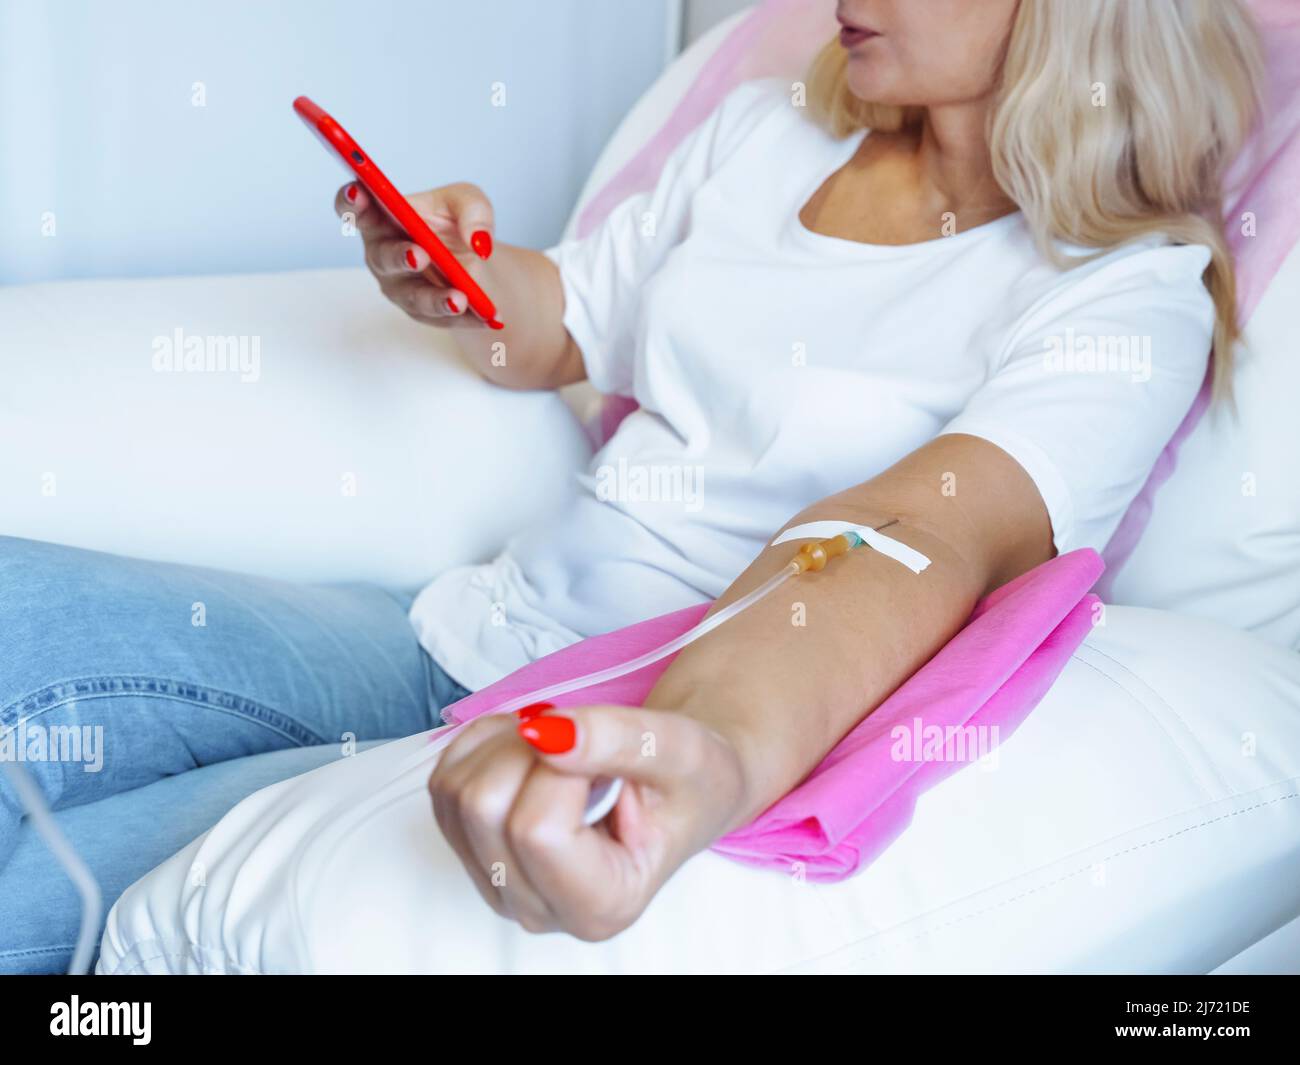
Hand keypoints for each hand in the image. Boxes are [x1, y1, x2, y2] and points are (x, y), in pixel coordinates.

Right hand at [336, 180, 495, 327]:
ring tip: (459, 299)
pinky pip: (442, 318)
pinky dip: (466, 317)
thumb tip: (477, 241)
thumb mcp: (468, 202)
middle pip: (383, 257)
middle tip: (419, 255)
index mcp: (383, 217)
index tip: (357, 193)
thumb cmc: (456, 222)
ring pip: (413, 296)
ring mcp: (399, 286)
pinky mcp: (421, 312)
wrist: (476, 261)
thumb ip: (472, 210)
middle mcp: (383, 253)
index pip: (356, 210)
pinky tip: (486, 316)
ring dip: (435, 298)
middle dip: (400, 257)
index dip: (351, 202)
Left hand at [427, 705, 748, 939]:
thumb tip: (546, 734)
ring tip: (568, 748)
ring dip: (507, 744)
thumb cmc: (690, 779)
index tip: (606, 751)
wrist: (683, 786)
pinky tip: (535, 750)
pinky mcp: (471, 851)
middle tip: (585, 741)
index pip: (538, 832)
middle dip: (530, 749)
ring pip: (457, 792)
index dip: (561, 768)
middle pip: (485, 809)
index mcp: (602, 905)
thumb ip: (618, 741)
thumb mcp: (680, 750)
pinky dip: (485, 745)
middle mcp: (540, 909)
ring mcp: (498, 885)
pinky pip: (444, 781)